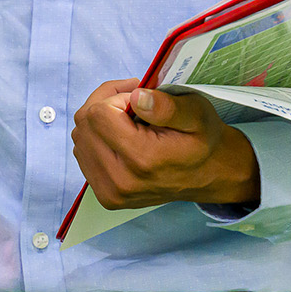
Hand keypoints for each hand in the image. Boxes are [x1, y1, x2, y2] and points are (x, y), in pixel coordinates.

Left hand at [71, 80, 259, 208]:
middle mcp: (121, 181)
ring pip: (80, 137)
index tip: (138, 95)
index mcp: (142, 159)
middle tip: (132, 100)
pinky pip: (84, 154)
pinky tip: (121, 136)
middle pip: (85, 124)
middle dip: (105, 103)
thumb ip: (166, 106)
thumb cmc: (203, 140)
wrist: (210, 174)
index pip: (99, 114)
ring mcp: (110, 192)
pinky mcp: (106, 196)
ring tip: (128, 119)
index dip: (116, 96)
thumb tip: (135, 97)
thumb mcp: (197, 114)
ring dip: (99, 120)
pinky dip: (97, 138)